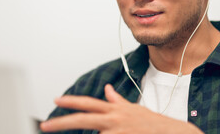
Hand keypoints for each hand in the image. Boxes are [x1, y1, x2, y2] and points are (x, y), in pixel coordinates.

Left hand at [40, 84, 201, 132]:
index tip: (56, 100)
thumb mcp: (133, 108)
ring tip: (116, 132)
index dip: (71, 101)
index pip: (88, 103)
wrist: (174, 133)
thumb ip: (117, 100)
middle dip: (61, 123)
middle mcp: (114, 119)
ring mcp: (118, 132)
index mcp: (114, 110)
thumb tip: (106, 89)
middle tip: (45, 126)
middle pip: (82, 119)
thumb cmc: (153, 123)